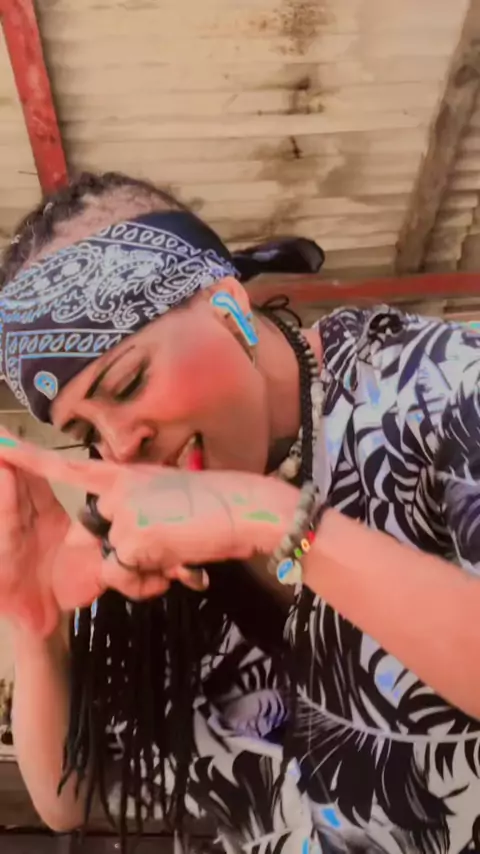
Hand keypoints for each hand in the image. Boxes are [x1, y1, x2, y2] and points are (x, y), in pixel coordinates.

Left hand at [0, 435, 298, 599]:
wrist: (245, 507)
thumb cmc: (215, 502)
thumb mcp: (166, 497)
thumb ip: (133, 510)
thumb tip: (111, 537)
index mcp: (125, 473)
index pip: (68, 466)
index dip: (28, 458)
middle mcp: (118, 488)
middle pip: (95, 533)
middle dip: (123, 551)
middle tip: (165, 543)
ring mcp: (123, 512)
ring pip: (111, 560)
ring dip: (141, 567)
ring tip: (174, 549)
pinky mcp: (133, 538)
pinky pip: (129, 574)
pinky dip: (154, 575)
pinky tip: (177, 556)